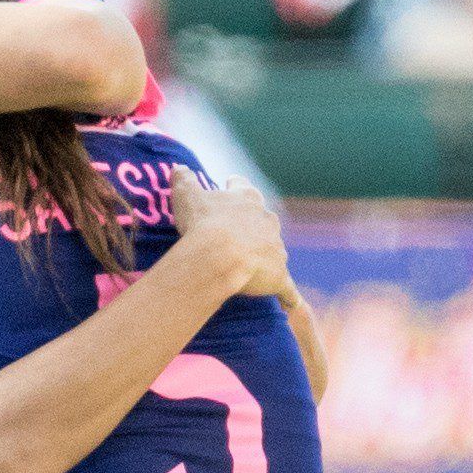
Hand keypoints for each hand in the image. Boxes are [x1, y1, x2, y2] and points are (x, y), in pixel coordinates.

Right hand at [163, 170, 290, 300]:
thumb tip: (179, 167)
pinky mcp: (280, 275)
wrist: (218, 256)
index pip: (241, 186)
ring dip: (266, 256)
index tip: (229, 185)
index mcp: (245, 198)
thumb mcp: (186, 195)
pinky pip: (286, 288)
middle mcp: (267, 219)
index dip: (234, 187)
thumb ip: (184, 179)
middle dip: (253, 225)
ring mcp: (276, 247)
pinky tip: (293, 306)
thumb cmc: (202, 224)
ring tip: (254, 267)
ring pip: (274, 250)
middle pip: (263, 219)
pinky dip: (289, 297)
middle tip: (238, 234)